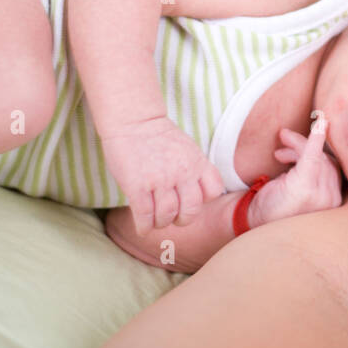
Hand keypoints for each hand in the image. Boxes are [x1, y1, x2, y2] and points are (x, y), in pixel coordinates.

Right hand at [100, 116, 226, 232]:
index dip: (203, 201)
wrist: (134, 120)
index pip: (214, 192)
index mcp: (198, 163)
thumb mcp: (188, 149)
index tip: (190, 200)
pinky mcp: (137, 185)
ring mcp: (159, 179)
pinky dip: (144, 227)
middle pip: (191, 210)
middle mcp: (182, 172)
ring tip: (155, 220)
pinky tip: (142, 227)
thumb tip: (197, 196)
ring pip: (167, 215)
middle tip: (173, 217)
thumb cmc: (159, 138)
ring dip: (161, 223)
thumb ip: (196, 170)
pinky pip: (144, 215)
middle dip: (183, 220)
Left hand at [251, 118, 342, 226]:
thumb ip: (310, 170)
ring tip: (279, 152)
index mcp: (332, 201)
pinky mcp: (305, 188)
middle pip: (325, 160)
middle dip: (303, 146)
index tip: (314, 131)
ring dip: (297, 146)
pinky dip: (316, 139)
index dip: (319, 151)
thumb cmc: (273, 204)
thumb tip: (317, 135)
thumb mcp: (296, 186)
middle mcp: (331, 200)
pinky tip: (320, 123)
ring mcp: (321, 197)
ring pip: (316, 156)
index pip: (332, 167)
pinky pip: (313, 157)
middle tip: (283, 138)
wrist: (250, 221)